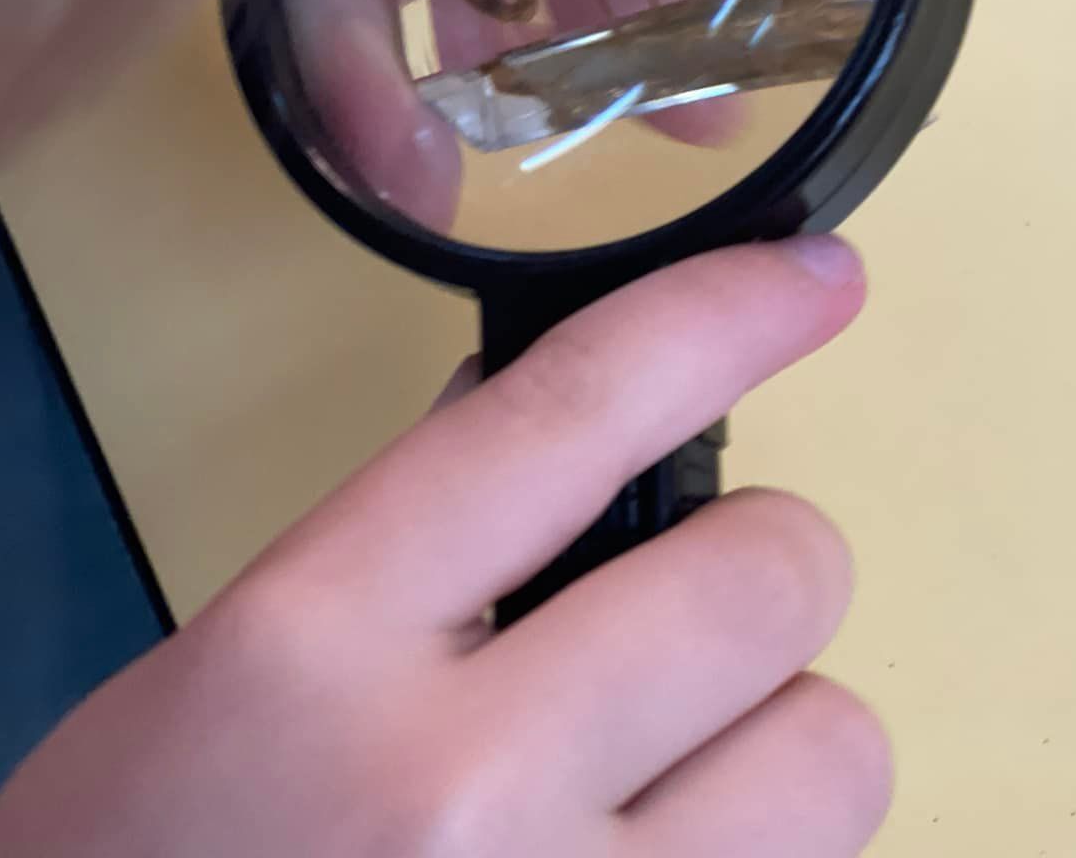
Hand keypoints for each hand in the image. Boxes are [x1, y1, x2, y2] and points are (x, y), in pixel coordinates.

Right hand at [0, 241, 889, 856]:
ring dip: (773, 747)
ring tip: (660, 787)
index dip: (721, 315)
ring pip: (835, 751)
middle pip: (766, 580)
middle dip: (753, 577)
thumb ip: (407, 539)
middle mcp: (457, 788)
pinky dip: (754, 855)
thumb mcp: (240, 667)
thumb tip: (568, 422)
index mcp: (321, 642)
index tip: (815, 276)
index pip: (573, 412)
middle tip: (676, 631)